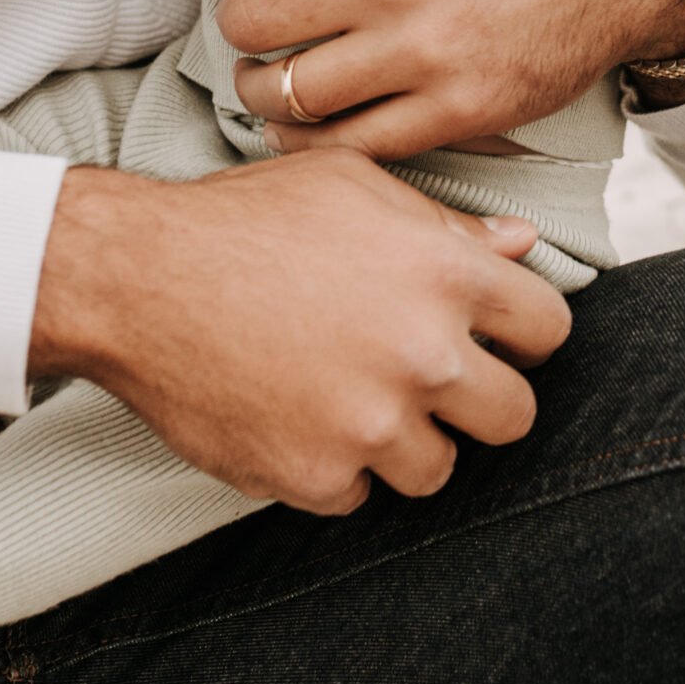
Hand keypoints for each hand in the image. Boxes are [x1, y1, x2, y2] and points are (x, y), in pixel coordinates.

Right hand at [28, 153, 568, 513]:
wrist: (135, 279)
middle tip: (430, 384)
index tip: (493, 339)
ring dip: (404, 442)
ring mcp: (372, 423)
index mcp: (446, 274)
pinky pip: (358, 495)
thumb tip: (517, 244)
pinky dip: (333, 468)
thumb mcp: (352, 188)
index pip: (548, 330)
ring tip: (348, 397)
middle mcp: (424, 354)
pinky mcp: (316, 476)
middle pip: (514, 416)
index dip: (521, 335)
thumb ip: (445, 225)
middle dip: (480, 402)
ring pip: (437, 468)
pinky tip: (295, 418)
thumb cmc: (243, 220)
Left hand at [209, 0, 684, 161]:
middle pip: (251, 20)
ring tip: (261, 81)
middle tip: (250, 20)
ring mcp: (418, 53)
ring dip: (258, 88)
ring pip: (288, 92)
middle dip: (238, 19)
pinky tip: (299, 126)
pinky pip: (352, 145)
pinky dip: (309, 141)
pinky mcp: (454, 109)